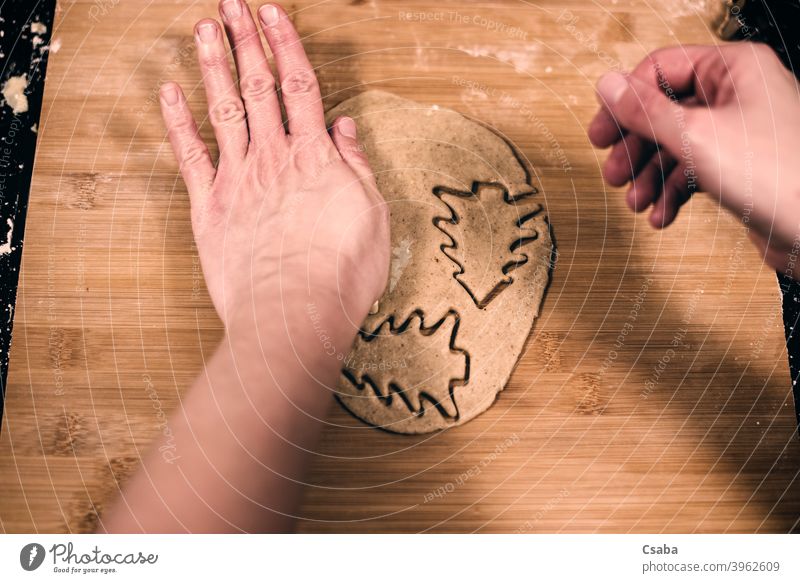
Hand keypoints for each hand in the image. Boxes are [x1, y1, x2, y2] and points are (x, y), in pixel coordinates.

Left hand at [159, 1, 388, 326]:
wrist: (294, 316)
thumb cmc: (341, 274)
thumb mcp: (372, 215)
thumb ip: (355, 165)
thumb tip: (344, 126)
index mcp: (315, 158)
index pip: (299, 87)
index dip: (285, 46)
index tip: (272, 14)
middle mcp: (273, 159)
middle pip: (258, 88)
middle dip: (245, 42)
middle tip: (232, 5)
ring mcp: (238, 181)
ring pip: (224, 111)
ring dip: (213, 67)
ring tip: (203, 30)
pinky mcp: (210, 209)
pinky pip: (190, 157)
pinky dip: (177, 123)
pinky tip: (168, 93)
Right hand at [589, 43, 799, 275]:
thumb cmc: (776, 175)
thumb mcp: (694, 137)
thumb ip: (645, 111)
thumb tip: (607, 85)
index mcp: (734, 69)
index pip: (661, 69)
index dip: (626, 102)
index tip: (601, 133)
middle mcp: (737, 94)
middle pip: (664, 111)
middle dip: (635, 149)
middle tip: (612, 175)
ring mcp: (738, 132)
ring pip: (674, 145)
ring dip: (649, 177)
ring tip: (635, 203)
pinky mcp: (738, 166)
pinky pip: (692, 171)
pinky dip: (672, 193)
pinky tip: (661, 215)